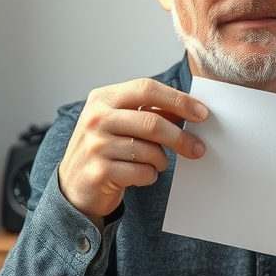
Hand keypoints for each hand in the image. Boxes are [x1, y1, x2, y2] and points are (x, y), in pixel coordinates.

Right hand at [58, 79, 207, 226]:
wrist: (74, 186)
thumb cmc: (104, 150)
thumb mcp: (121, 123)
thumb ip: (149, 113)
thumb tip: (189, 110)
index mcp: (103, 98)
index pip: (147, 89)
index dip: (178, 100)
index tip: (201, 113)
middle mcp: (96, 118)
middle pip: (152, 123)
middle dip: (180, 137)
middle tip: (198, 148)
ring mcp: (95, 145)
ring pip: (150, 151)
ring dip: (161, 161)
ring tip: (155, 164)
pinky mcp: (100, 172)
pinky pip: (143, 173)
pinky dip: (150, 176)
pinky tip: (138, 176)